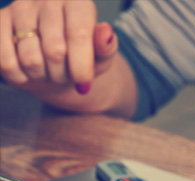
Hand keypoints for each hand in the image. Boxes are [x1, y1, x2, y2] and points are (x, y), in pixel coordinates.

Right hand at [0, 0, 117, 95]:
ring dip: (43, 76)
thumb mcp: (101, 56)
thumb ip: (106, 47)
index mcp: (78, 2)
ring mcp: (20, 8)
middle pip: (55, 50)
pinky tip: (29, 72)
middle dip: (63, 74)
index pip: (78, 35)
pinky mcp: (0, 21)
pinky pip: (6, 62)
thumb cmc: (82, 57)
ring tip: (49, 71)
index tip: (84, 82)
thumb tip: (106, 32)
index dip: (81, 65)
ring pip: (30, 59)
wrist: (54, 61)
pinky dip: (21, 76)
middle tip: (66, 75)